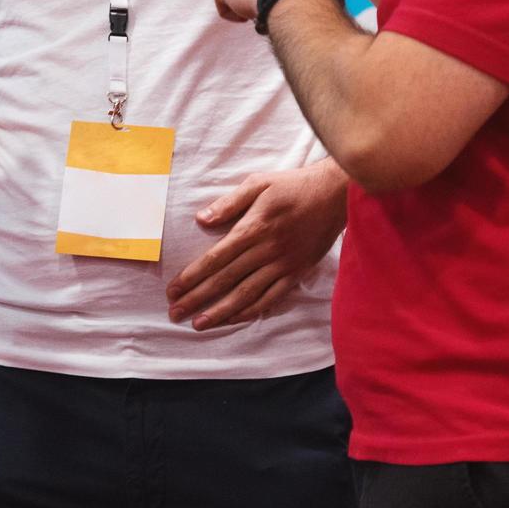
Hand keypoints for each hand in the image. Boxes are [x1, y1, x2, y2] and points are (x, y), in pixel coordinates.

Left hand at [166, 162, 347, 330]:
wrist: (336, 194)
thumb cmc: (293, 186)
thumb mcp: (258, 183)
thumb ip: (229, 203)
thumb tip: (200, 219)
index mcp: (253, 227)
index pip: (216, 258)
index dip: (192, 276)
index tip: (173, 290)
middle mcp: (267, 250)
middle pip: (226, 280)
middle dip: (198, 298)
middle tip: (176, 313)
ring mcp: (283, 264)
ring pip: (247, 293)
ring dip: (221, 311)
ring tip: (200, 324)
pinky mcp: (297, 272)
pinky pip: (272, 297)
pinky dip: (252, 310)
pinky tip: (234, 318)